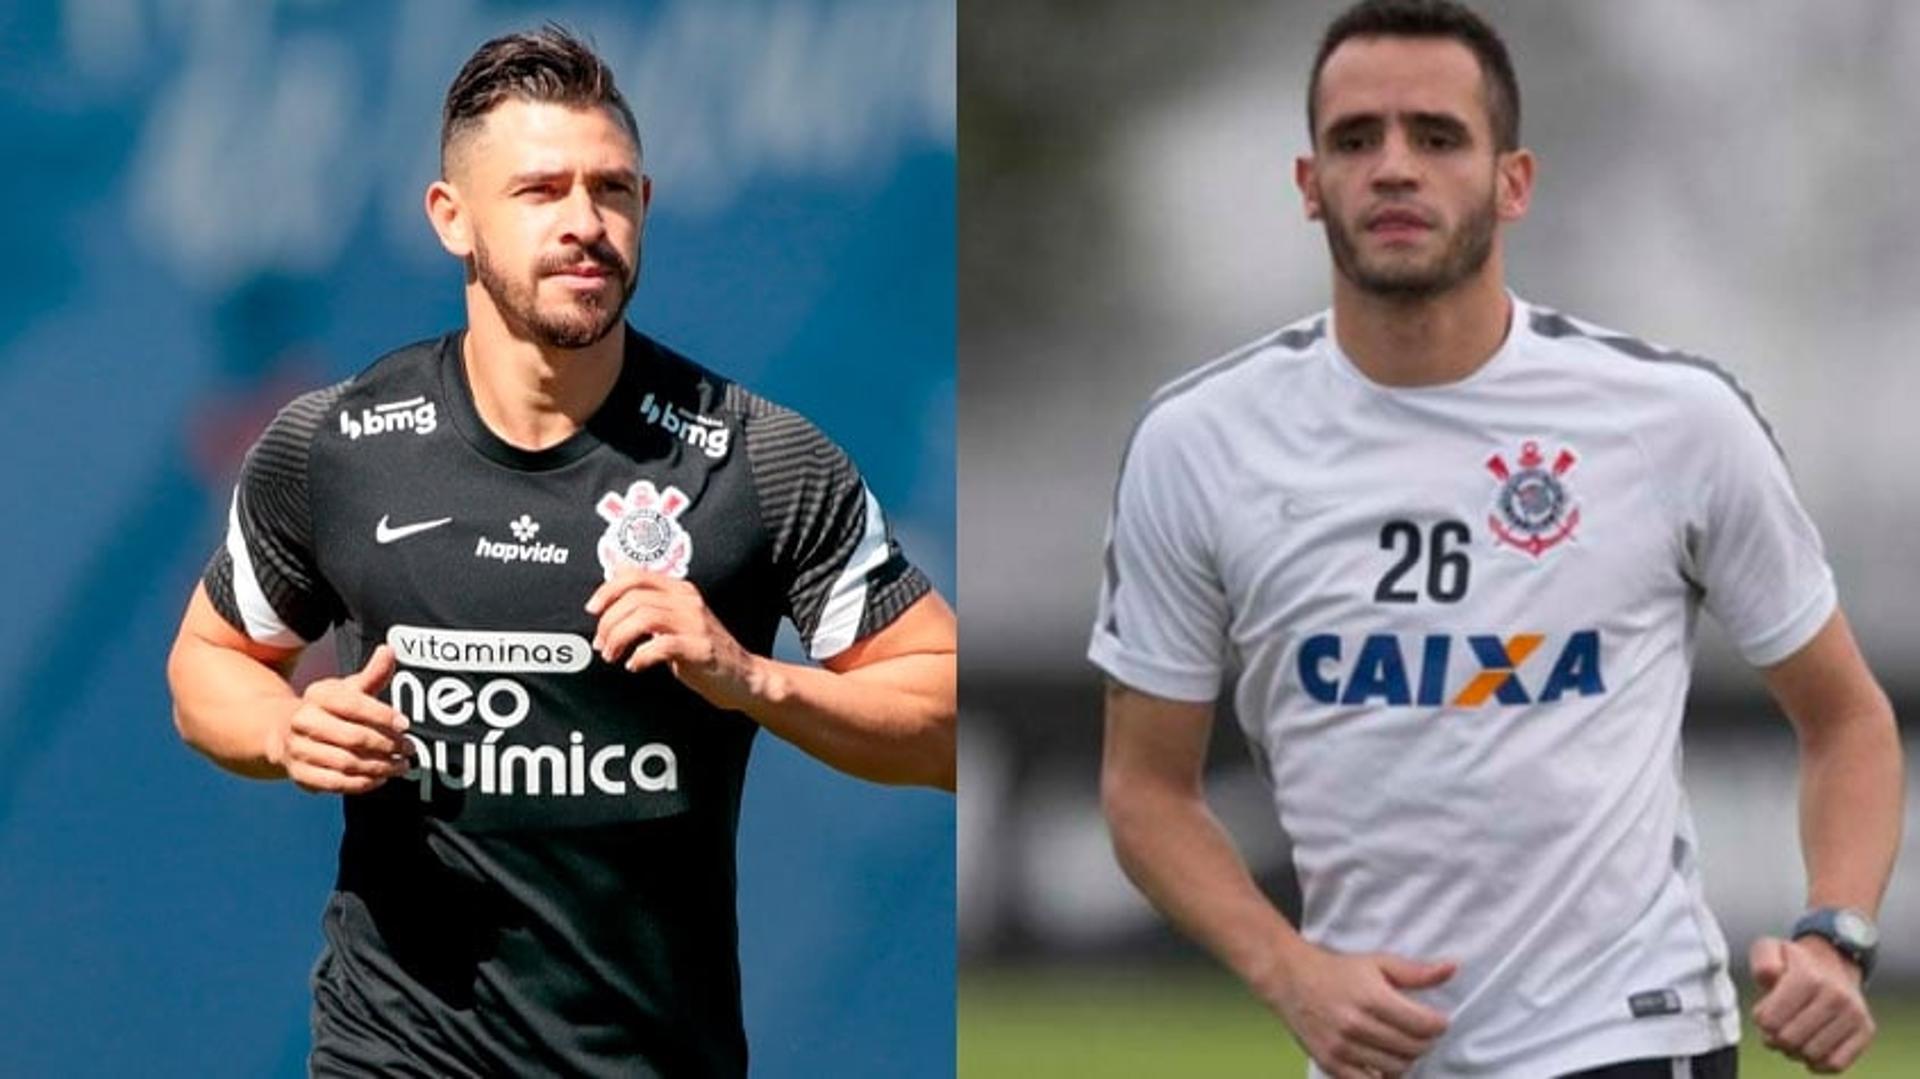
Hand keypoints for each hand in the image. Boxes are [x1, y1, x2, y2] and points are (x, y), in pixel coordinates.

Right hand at [267, 645, 410, 793]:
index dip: (381, 715)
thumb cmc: (328, 710)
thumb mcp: (348, 689)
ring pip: (347, 763)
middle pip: (352, 737)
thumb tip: (389, 650)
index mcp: (317, 695)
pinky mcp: (300, 774)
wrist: (284, 732)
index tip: (405, 725)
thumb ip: (372, 674)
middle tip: (409, 748)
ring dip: (379, 767)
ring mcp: (299, 749)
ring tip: (401, 765)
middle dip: (386, 744)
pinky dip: (361, 783)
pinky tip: (381, 778)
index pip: (352, 704)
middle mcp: (303, 721)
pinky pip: (335, 783)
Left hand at [586, 570, 761, 710]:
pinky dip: (640, 656)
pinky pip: (660, 646)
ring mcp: (695, 624)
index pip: (636, 576)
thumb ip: (649, 600)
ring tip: (614, 655)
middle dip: (609, 622)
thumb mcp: (676, 617)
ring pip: (644, 617)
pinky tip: (635, 665)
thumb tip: (616, 574)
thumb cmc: (703, 649)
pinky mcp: (699, 649)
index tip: (593, 609)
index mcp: (679, 590)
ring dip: (619, 637)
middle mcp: (688, 601)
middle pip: (634, 597)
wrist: (743, 676)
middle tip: (601, 644)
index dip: (608, 590)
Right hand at [1264, 944, 1453, 1077]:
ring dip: (1407, 1058)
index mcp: (1372, 997)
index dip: (1439, 1024)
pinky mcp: (1331, 1063)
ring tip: (1402, 1044)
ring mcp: (1343, 1047)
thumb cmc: (1338, 970)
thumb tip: (1453, 969)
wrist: (1291, 980)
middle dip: (1425, 1041)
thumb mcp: (1378, 963)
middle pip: (1413, 1048)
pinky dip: (1383, 1076)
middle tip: (1420, 1031)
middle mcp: (1357, 1024)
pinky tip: (1383, 1061)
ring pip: (1397, 1068)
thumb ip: (1416, 972)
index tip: (1438, 1020)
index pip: (1424, 1025)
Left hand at [1751, 936, 1874, 1072]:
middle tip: (1777, 1028)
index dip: (1762, 1022)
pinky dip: (1818, 1064)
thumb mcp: (1770, 950)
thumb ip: (1762, 960)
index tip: (1765, 1013)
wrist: (1833, 964)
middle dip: (1776, 1039)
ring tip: (1794, 1037)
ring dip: (1795, 1052)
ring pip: (1813, 1055)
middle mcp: (1836, 996)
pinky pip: (1836, 1064)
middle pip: (1790, 1040)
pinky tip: (1810, 1049)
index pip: (1770, 1021)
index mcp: (1808, 978)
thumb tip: (1772, 975)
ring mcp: (1854, 1014)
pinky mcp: (1866, 1031)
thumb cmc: (1793, 964)